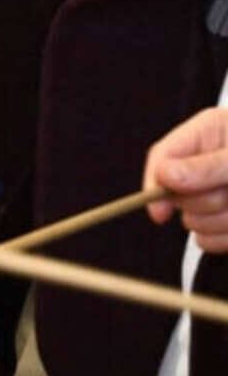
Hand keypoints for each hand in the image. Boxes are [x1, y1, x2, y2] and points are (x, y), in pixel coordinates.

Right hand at [146, 108, 227, 251]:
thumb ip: (207, 167)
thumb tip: (164, 176)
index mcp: (207, 133)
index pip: (163, 157)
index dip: (155, 184)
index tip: (159, 212)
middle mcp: (206, 164)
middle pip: (178, 194)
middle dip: (206, 202)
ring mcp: (217, 194)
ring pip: (195, 222)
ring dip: (221, 222)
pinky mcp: (225, 222)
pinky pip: (209, 241)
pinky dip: (224, 239)